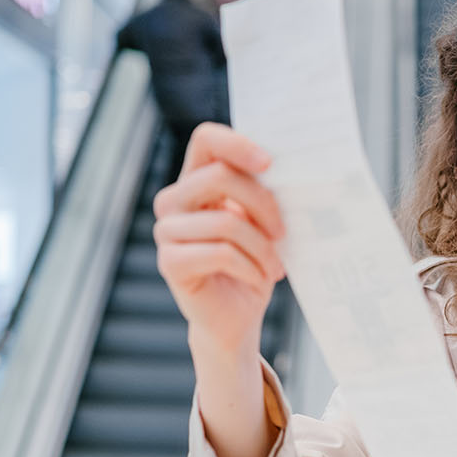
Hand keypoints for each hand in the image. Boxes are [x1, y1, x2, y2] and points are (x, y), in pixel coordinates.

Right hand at [153, 123, 286, 354]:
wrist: (238, 317)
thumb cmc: (253, 264)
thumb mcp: (263, 222)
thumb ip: (263, 192)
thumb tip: (289, 169)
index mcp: (196, 180)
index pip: (206, 140)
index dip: (237, 144)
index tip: (270, 163)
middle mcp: (174, 200)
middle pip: (220, 176)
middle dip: (263, 204)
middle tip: (282, 233)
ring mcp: (166, 231)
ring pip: (225, 221)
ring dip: (261, 247)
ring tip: (274, 266)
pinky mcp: (170, 262)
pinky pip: (221, 253)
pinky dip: (249, 266)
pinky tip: (258, 278)